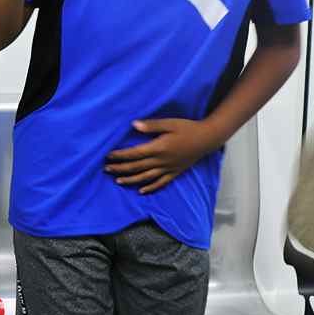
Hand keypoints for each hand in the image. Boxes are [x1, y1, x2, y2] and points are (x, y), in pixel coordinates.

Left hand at [105, 117, 221, 193]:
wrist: (207, 139)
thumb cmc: (188, 128)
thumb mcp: (170, 123)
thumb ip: (151, 125)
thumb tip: (134, 125)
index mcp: (159, 148)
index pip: (135, 154)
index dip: (120, 156)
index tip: (109, 156)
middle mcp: (162, 161)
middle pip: (137, 167)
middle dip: (120, 168)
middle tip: (107, 169)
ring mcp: (168, 169)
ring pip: (146, 177)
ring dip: (131, 180)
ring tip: (118, 181)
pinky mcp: (175, 172)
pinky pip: (161, 183)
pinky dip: (150, 188)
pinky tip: (141, 191)